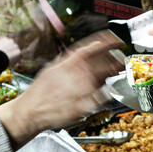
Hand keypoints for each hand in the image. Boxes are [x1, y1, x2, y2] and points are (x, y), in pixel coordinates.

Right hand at [0, 31, 123, 146]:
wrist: (30, 112)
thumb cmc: (39, 92)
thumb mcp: (51, 69)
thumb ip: (66, 61)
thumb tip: (77, 54)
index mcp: (68, 64)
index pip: (91, 48)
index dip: (106, 42)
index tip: (116, 39)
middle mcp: (77, 75)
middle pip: (103, 63)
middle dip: (115, 59)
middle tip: (122, 58)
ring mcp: (82, 91)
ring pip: (105, 79)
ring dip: (113, 73)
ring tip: (117, 70)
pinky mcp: (84, 106)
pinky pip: (102, 98)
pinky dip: (107, 93)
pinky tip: (109, 90)